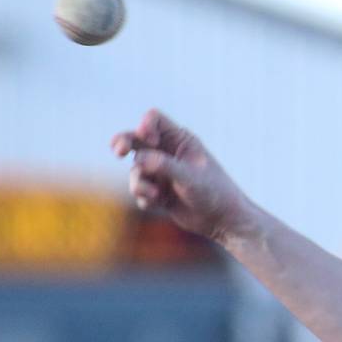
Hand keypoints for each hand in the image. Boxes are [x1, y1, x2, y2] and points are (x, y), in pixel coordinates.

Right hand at [111, 109, 253, 242]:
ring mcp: (161, 172)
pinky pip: (140, 191)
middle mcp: (168, 153)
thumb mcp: (191, 178)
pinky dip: (145, 197)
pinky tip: (160, 203)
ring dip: (139, 182)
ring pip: (136, 170)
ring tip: (155, 194)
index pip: (154, 120)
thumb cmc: (215, 194)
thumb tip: (138, 160)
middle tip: (117, 151)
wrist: (223, 221)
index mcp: (181, 140)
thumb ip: (165, 166)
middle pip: (135, 139)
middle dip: (123, 142)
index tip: (150, 141)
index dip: (146, 126)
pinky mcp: (158, 192)